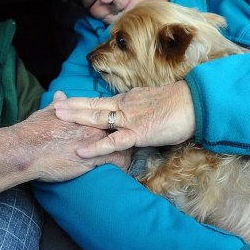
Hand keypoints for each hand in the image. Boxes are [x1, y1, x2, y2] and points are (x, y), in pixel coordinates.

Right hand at [17, 92, 131, 181]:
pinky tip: (124, 170)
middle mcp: (93, 125)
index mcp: (84, 114)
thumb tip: (59, 95)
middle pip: (122, 126)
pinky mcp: (93, 158)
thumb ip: (57, 105)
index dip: (118, 118)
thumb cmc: (33, 132)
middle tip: (135, 140)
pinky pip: (117, 161)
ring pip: (124, 144)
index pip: (110, 112)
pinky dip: (122, 166)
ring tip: (132, 157)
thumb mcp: (46, 114)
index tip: (122, 125)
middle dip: (130, 133)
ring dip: (129, 151)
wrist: (25, 149)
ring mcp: (95, 141)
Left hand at [52, 81, 194, 157]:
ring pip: (97, 118)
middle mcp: (126, 106)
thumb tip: (135, 115)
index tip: (68, 101)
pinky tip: (80, 150)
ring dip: (76, 117)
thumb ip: (142, 109)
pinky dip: (95, 147)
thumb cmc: (181, 106)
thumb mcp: (156, 103)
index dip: (84, 101)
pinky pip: (112, 142)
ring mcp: (130, 119)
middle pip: (94, 104)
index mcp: (130, 99)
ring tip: (57, 117)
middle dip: (72, 105)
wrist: (196, 104)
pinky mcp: (137, 133)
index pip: (102, 100)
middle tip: (53, 105)